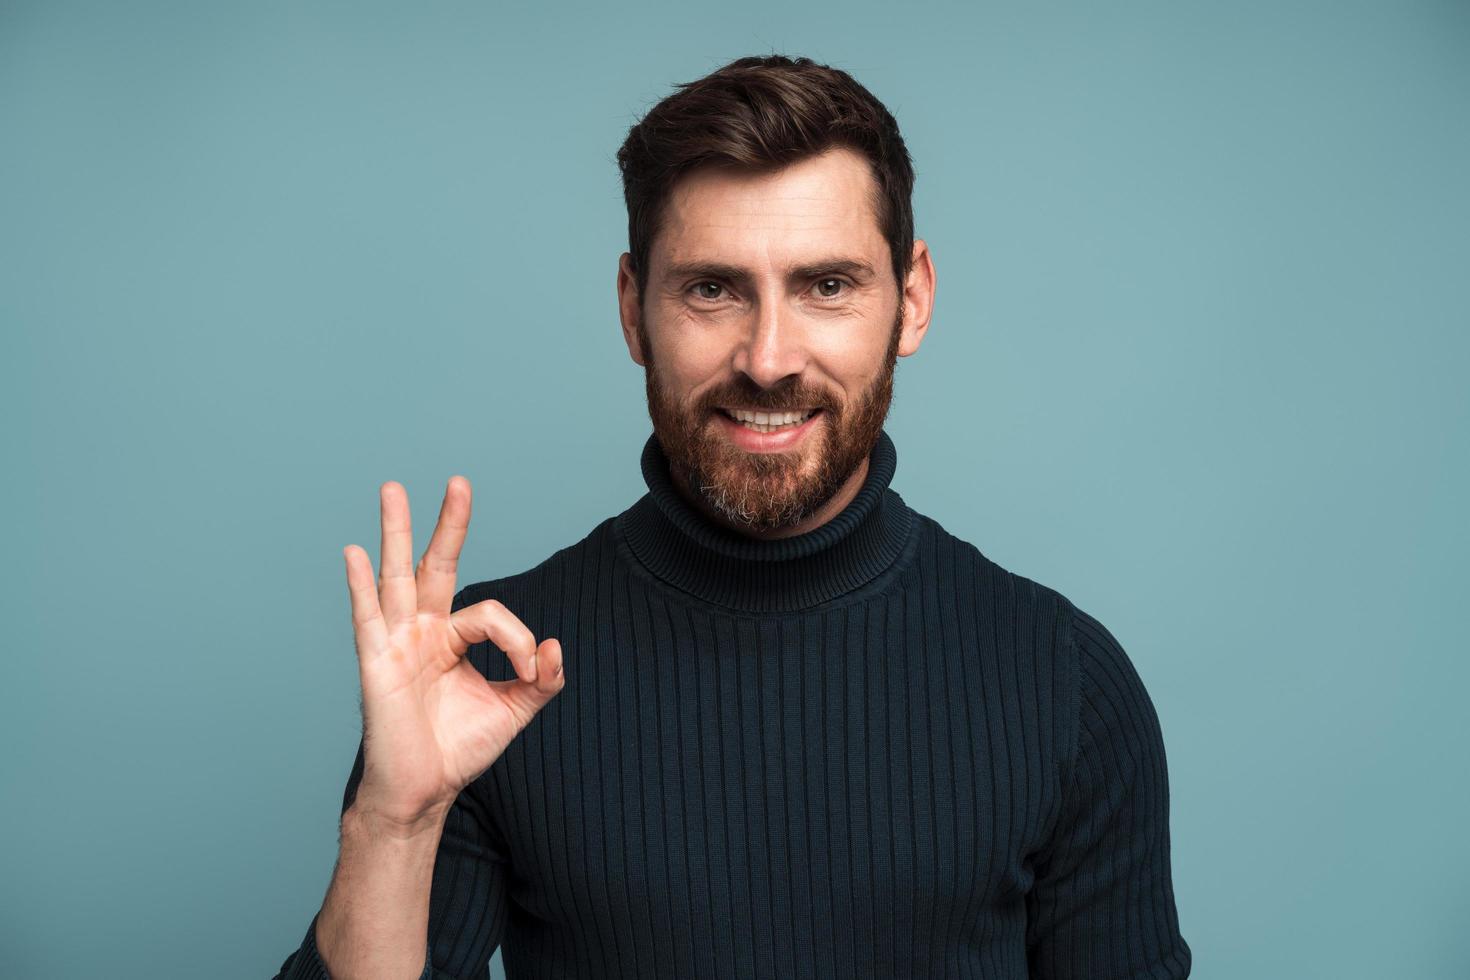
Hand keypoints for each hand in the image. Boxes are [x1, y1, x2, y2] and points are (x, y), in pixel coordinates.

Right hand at [341, 476, 564, 834]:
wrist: (425, 792)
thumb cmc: (459, 749)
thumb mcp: (514, 708)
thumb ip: (541, 678)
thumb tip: (555, 646)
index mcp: (453, 639)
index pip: (491, 614)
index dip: (519, 639)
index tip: (531, 670)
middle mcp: (423, 631)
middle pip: (435, 565)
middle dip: (449, 525)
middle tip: (460, 482)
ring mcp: (396, 643)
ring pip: (397, 577)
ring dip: (395, 532)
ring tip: (393, 488)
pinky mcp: (377, 664)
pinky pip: (368, 618)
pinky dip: (361, 585)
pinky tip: (354, 553)